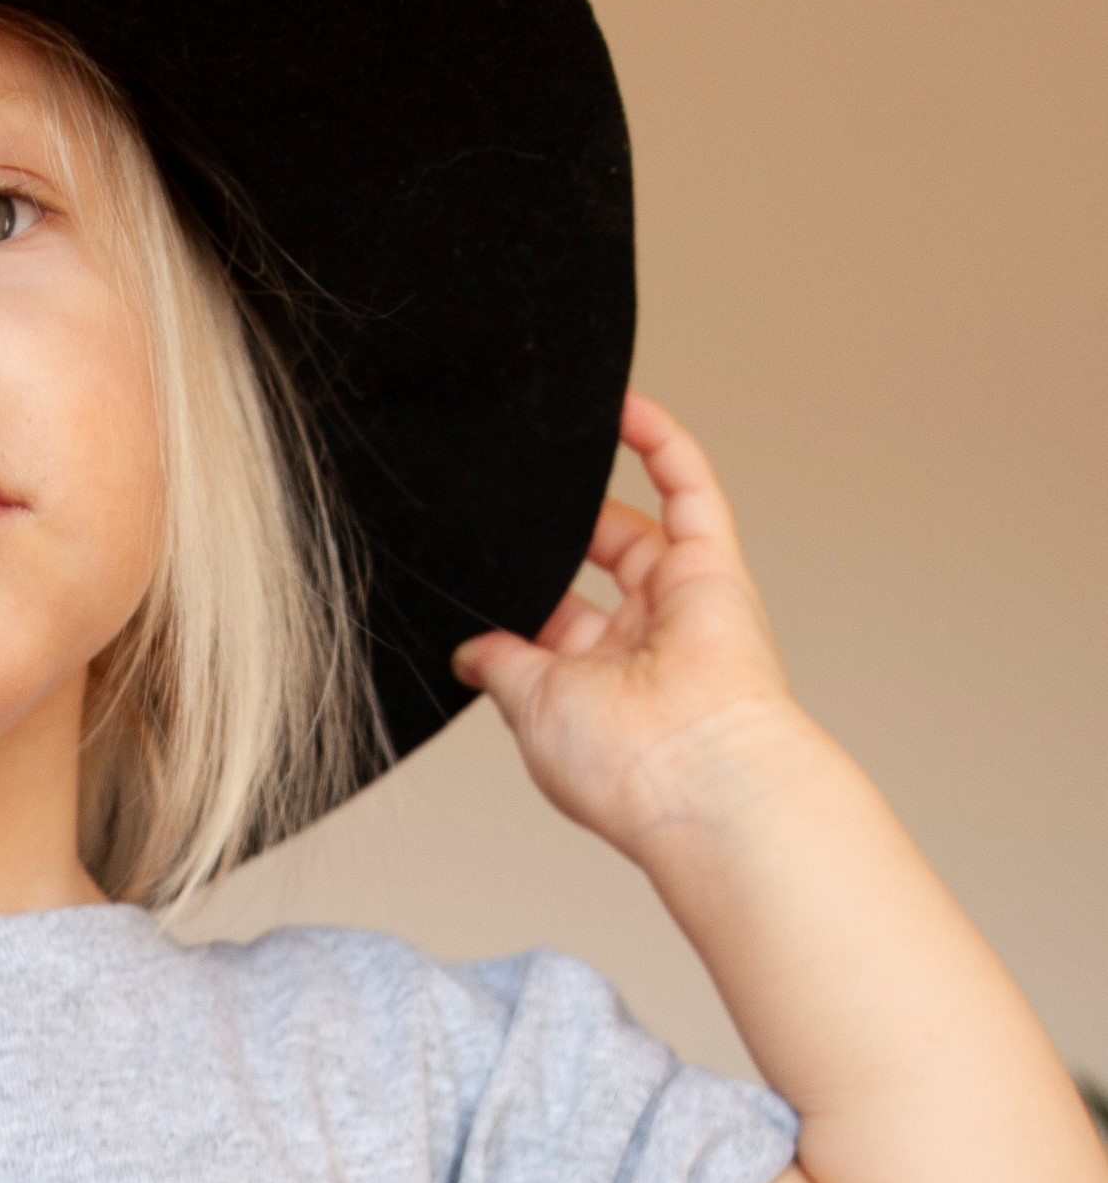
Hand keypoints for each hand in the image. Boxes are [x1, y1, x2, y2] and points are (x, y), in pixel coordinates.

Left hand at [453, 394, 808, 857]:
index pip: (549, 621)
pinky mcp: (715, 567)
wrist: (691, 775)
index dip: (515, 592)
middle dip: (549, 540)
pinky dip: (658, 442)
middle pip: (590, 570)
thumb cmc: (616, 763)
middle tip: (501, 506)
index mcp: (594, 685)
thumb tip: (467, 650)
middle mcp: (642, 643)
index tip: (472, 565)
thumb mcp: (528, 707)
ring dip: (591, 488)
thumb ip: (499, 664)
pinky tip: (617, 406)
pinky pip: (690, 488)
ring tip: (544, 447)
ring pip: (636, 525)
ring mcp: (682, 603)